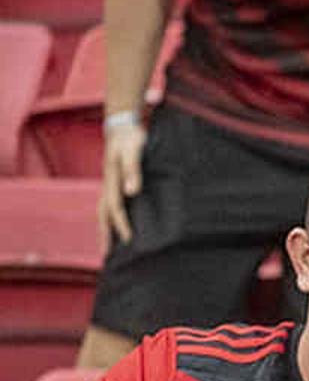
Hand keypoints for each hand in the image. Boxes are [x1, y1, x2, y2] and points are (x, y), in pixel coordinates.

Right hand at [98, 121, 146, 249]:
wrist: (122, 126)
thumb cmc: (130, 138)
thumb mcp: (133, 150)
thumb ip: (132, 170)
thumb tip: (131, 191)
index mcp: (112, 180)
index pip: (115, 208)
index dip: (121, 225)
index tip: (128, 240)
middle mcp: (107, 185)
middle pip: (103, 214)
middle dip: (105, 234)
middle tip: (107, 254)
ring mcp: (109, 184)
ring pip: (104, 211)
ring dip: (105, 228)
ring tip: (107, 246)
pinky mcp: (114, 183)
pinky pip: (109, 205)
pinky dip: (110, 218)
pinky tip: (115, 226)